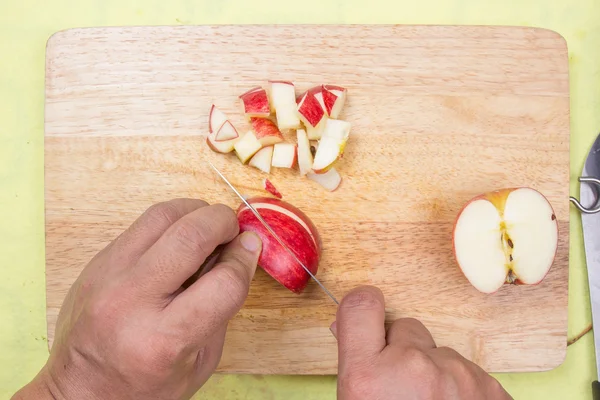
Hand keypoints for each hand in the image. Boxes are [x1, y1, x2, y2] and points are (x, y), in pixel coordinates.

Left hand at [13, 199, 261, 399]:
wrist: (81, 390)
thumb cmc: (146, 385)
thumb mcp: (200, 360)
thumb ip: (222, 304)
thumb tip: (241, 249)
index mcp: (164, 339)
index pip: (223, 282)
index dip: (245, 259)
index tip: (251, 249)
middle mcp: (131, 302)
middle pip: (191, 236)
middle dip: (224, 222)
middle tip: (234, 230)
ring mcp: (108, 277)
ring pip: (162, 215)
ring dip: (196, 211)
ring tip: (208, 227)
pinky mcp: (97, 262)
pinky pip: (141, 224)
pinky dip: (170, 223)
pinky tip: (179, 239)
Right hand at [333, 286, 512, 399]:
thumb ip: (356, 361)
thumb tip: (348, 326)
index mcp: (368, 377)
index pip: (361, 306)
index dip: (365, 308)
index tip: (369, 315)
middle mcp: (414, 370)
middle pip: (409, 330)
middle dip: (406, 352)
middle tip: (404, 390)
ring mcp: (459, 379)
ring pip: (443, 355)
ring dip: (438, 375)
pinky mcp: (493, 391)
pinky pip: (471, 374)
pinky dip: (465, 392)